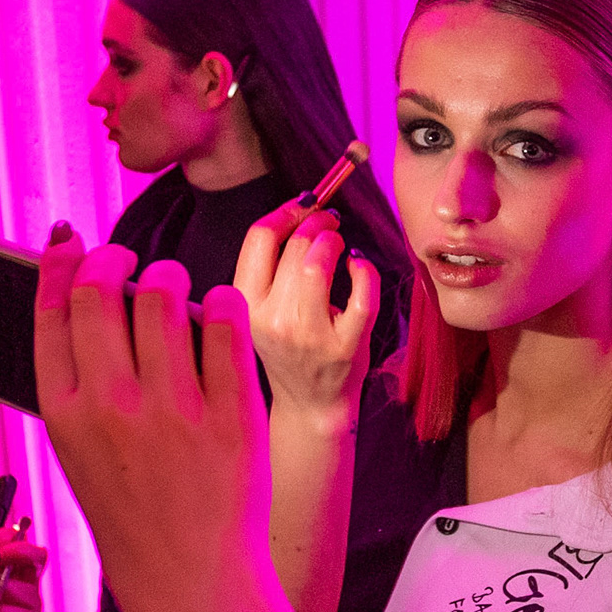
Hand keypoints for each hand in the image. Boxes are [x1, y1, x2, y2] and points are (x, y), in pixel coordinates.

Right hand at [34, 228, 269, 611]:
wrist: (190, 583)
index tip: (73, 245)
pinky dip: (222, 304)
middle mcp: (113, 407)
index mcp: (64, 417)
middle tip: (130, 264)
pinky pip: (226, 323)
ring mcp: (174, 410)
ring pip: (165, 292)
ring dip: (170, 276)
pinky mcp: (231, 414)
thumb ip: (77, 387)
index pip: (52, 312)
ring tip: (176, 288)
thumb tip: (85, 303)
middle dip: (115, 259)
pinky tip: (219, 313)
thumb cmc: (135, 520)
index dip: (61, 265)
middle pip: (103, 289)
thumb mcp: (79, 458)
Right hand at [232, 201, 377, 422]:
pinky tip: (360, 266)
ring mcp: (309, 336)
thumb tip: (298, 211)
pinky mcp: (345, 347)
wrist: (309, 406)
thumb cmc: (290, 350)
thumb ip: (270, 270)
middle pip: (295, 246)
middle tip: (329, 220)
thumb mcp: (262, 312)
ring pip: (321, 264)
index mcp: (247, 306)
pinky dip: (364, 270)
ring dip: (335, 241)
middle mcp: (273, 320)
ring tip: (339, 243)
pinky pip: (361, 293)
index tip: (302, 206)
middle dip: (317, 221)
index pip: (258, 239)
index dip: (284, 212)